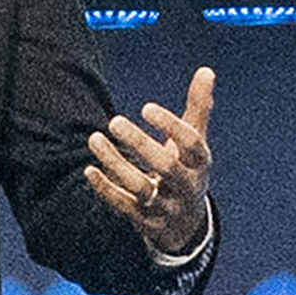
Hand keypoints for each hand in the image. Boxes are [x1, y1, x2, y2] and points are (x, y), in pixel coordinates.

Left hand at [86, 62, 215, 261]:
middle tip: (114, 121)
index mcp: (200, 163)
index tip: (145, 107)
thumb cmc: (187, 169)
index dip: (170, 125)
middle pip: (166, 168)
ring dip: (115, 164)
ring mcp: (166, 207)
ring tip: (94, 138)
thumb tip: (206, 70)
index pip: (192, 145)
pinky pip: (124, 206)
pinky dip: (106, 189)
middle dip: (140, 144)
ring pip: (141, 188)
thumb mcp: (196, 142)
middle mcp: (186, 187)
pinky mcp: (145, 221)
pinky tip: (89, 169)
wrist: (186, 225)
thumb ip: (199, 108)